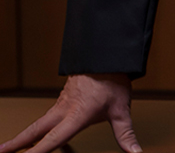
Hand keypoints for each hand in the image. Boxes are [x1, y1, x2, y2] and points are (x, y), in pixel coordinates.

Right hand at [0, 74, 140, 152]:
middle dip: (17, 143)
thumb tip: (135, 152)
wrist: (107, 56)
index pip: (53, 139)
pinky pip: (48, 118)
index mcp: (76, 115)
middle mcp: (63, 110)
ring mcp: (60, 104)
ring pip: (38, 124)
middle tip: (0, 151)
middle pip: (35, 130)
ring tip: (9, 148)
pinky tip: (41, 139)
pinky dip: (39, 129)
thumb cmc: (113, 81)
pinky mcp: (61, 100)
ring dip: (24, 137)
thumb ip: (125, 133)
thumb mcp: (121, 110)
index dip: (37, 151)